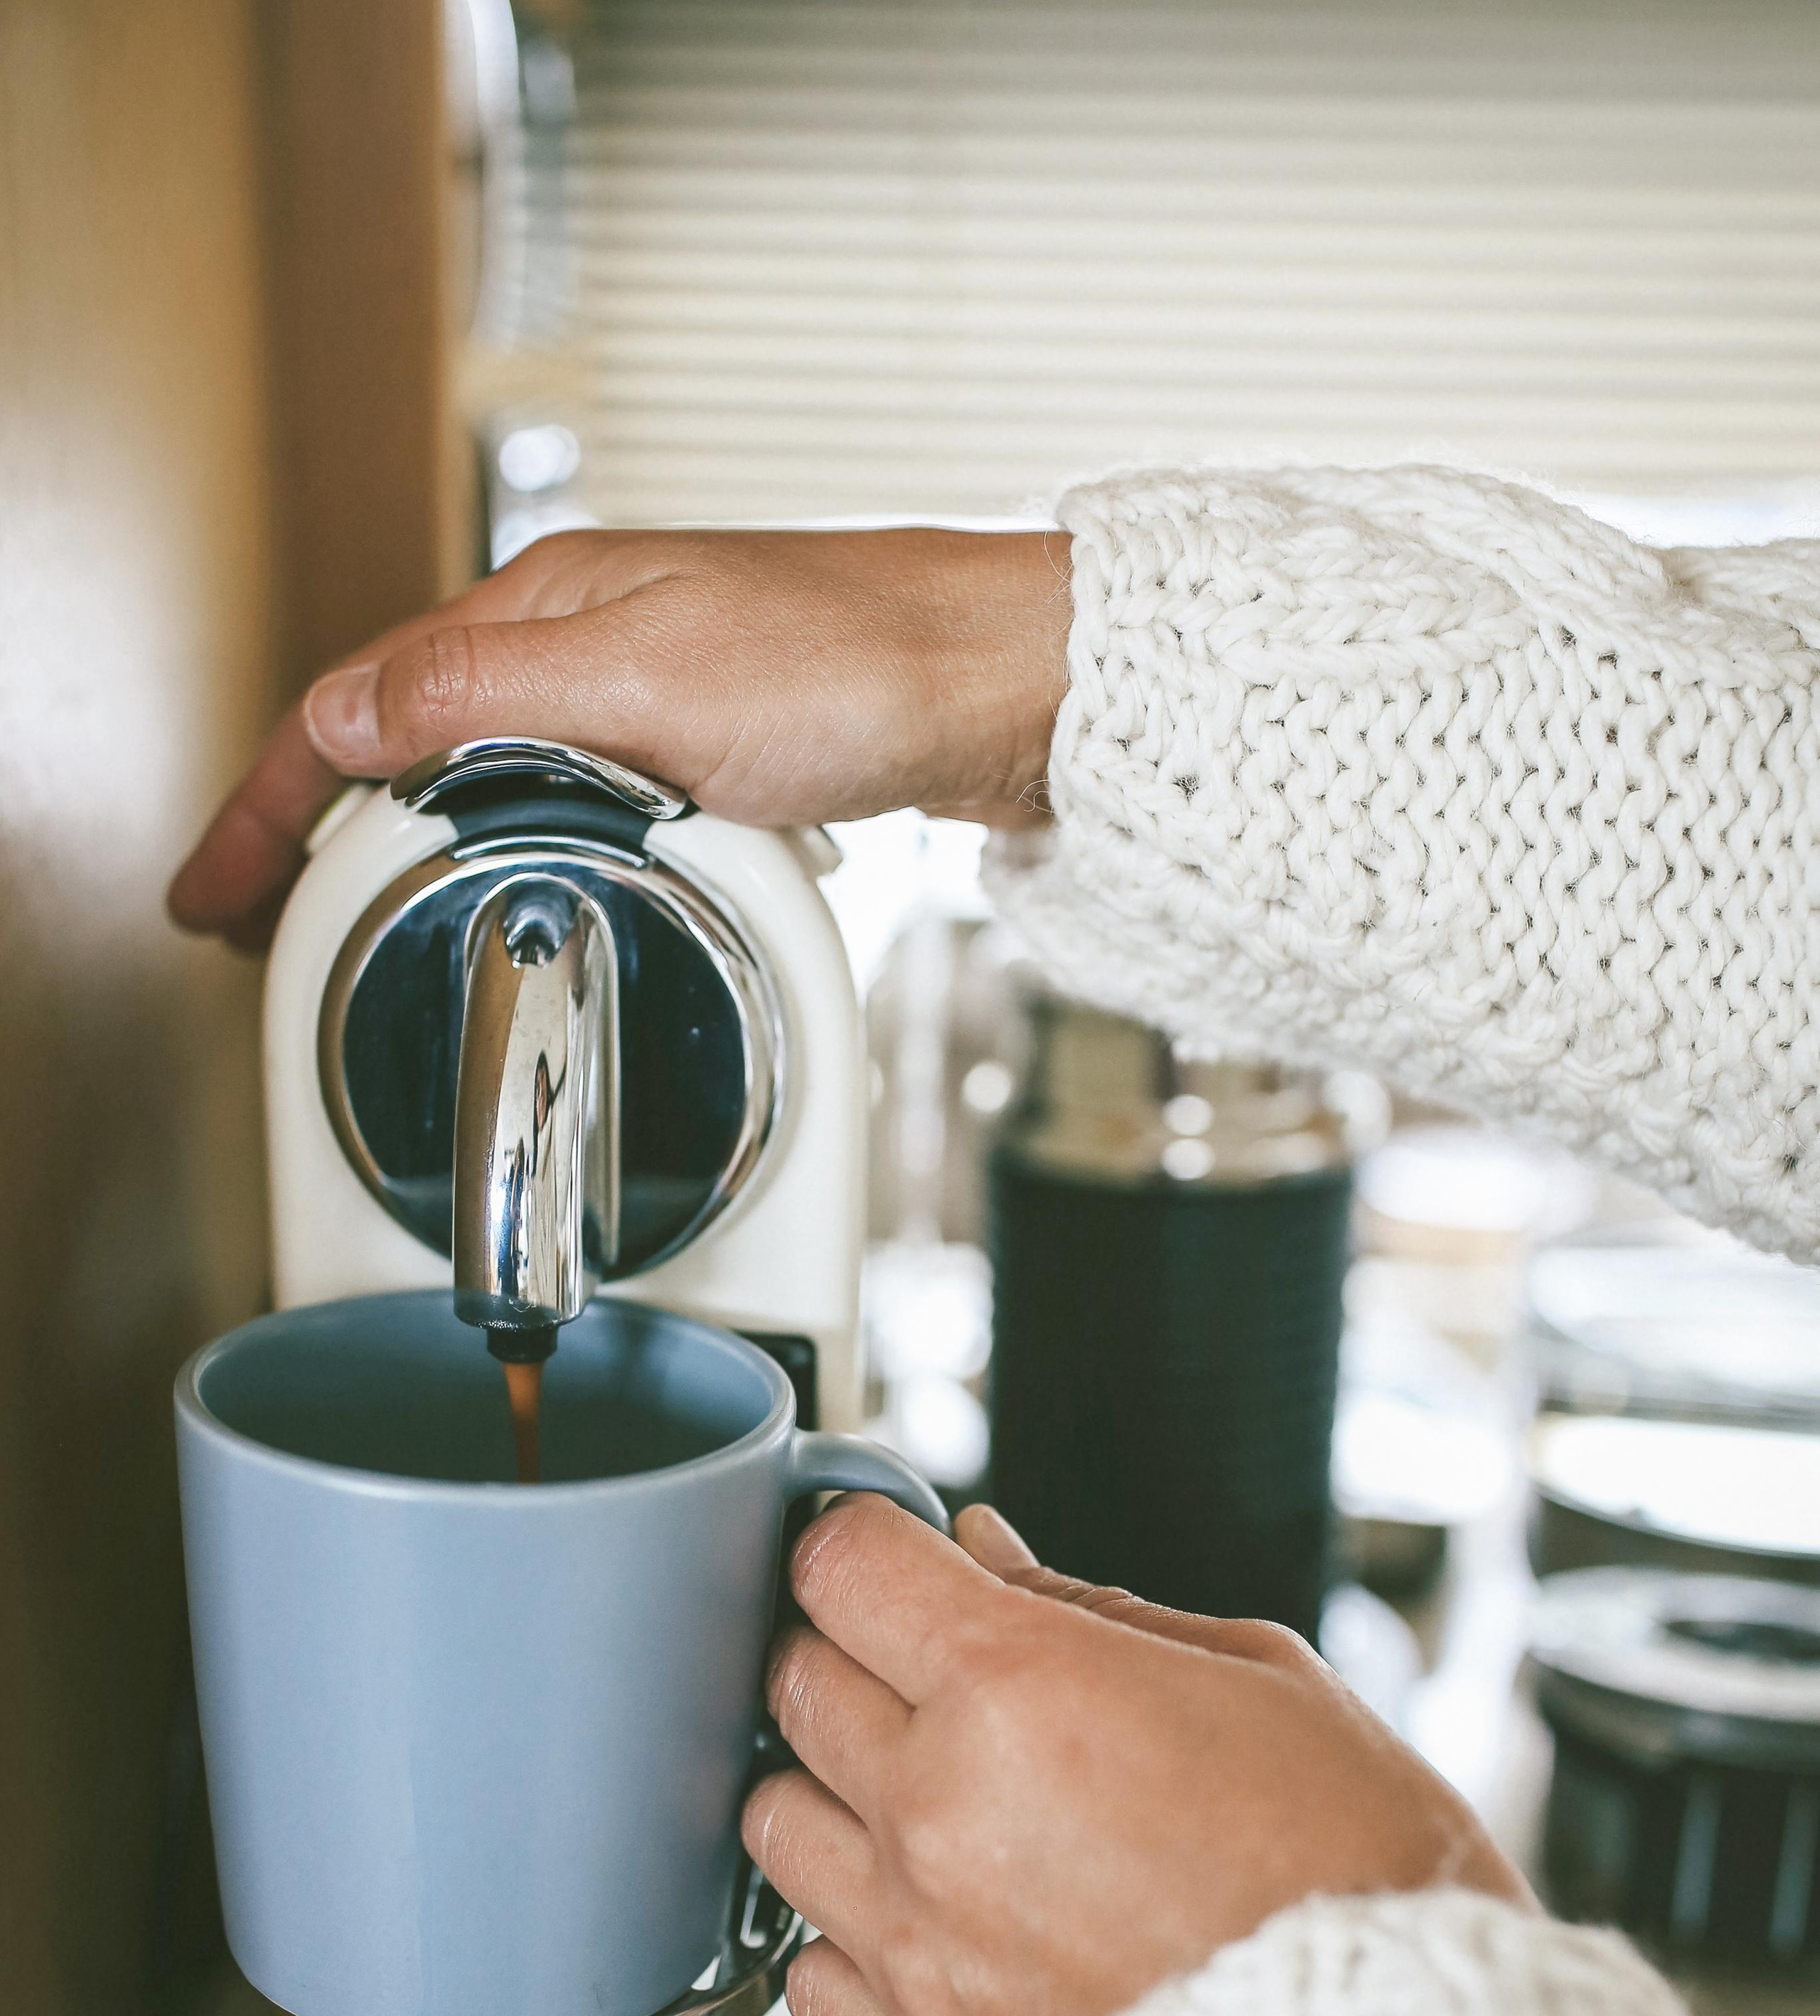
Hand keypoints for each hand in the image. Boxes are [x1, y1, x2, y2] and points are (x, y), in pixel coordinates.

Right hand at [169, 526, 1071, 948]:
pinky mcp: (704, 744)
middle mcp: (584, 641)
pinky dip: (501, 846)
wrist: (1007, 682)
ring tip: (349, 915)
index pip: (359, 708)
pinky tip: (506, 883)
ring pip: (478, 772)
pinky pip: (563, 798)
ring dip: (399, 843)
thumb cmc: (859, 662)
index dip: (269, 806)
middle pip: (401, 739)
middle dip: (311, 830)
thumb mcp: (645, 681)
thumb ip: (485, 696)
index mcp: (545, 612)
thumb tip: (347, 717)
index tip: (213, 893)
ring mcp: (644, 691)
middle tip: (253, 918)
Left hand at [744, 1499, 1530, 2015]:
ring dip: (837, 1797)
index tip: (882, 1556)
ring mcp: (919, 1953)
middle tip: (926, 1675)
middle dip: (852, 1658)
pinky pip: (808, 1978)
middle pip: (794, 1682)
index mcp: (1017, 1691)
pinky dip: (852, 1942)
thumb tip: (983, 1556)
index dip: (862, 1544)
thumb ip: (1084, 1609)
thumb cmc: (1359, 1869)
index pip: (840, 1565)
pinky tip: (933, 1926)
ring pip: (774, 1825)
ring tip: (934, 1808)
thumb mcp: (1251, 1674)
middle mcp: (940, 1816)